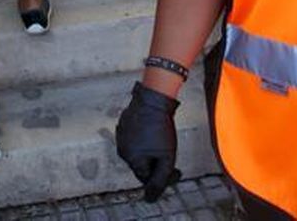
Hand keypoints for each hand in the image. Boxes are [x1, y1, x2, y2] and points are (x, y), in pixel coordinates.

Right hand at [115, 81, 180, 202]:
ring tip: (161, 140)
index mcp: (132, 159)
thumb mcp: (167, 157)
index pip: (147, 178)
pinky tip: (153, 131)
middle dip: (156, 164)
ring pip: (138, 152)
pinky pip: (134, 139)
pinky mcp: (123, 125)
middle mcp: (122, 150)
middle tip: (169, 154)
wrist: (153, 99)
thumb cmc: (161, 127)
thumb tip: (151, 198)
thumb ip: (161, 179)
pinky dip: (144, 139)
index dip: (163, 177)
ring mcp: (121, 136)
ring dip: (150, 152)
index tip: (176, 170)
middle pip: (142, 166)